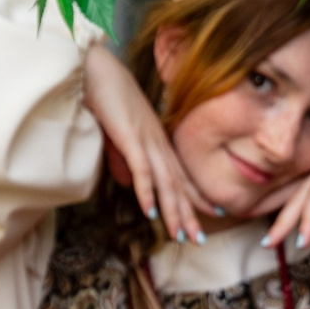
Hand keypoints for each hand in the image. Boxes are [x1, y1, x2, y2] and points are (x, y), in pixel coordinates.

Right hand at [83, 44, 208, 242]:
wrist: (96, 68)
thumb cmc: (105, 97)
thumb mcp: (117, 134)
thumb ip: (123, 158)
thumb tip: (126, 181)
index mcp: (157, 141)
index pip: (181, 175)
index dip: (196, 196)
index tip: (213, 214)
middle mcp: (158, 142)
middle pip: (178, 184)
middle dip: (189, 213)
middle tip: (200, 239)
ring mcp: (146, 139)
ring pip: (165, 182)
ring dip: (173, 210)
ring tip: (180, 235)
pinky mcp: (130, 137)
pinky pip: (142, 169)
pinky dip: (147, 191)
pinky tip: (150, 212)